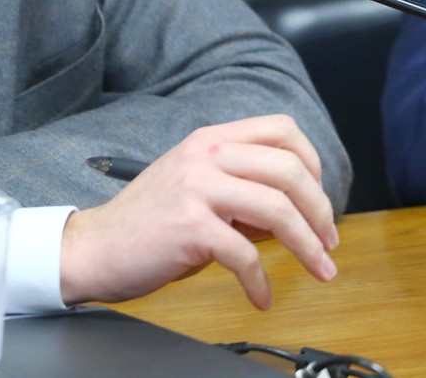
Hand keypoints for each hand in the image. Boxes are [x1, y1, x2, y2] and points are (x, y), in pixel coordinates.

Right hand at [58, 115, 337, 309]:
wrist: (96, 246)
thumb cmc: (149, 222)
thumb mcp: (195, 185)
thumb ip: (240, 187)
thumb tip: (295, 210)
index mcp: (210, 139)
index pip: (282, 130)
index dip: (313, 164)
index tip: (319, 200)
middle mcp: (205, 155)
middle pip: (289, 170)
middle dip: (321, 211)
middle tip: (329, 242)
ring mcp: (196, 188)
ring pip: (277, 209)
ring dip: (308, 246)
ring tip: (319, 270)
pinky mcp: (190, 227)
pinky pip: (246, 254)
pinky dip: (261, 282)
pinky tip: (261, 297)